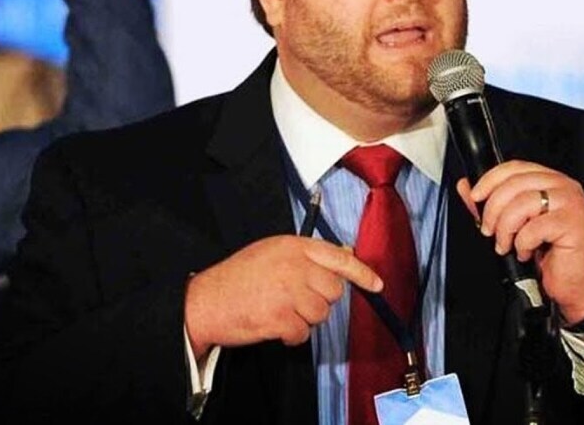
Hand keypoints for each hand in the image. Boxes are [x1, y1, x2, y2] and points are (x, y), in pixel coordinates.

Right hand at [184, 236, 383, 356]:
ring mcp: (288, 292)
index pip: (339, 258)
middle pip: (333, 291)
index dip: (362, 273)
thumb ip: (307, 255)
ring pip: (321, 314)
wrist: (206, 301)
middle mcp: (294, 266)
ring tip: (280, 311)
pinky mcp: (280, 318)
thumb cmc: (238, 277)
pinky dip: (291, 335)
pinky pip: (303, 334)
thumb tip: (345, 254)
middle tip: (296, 300)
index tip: (377, 284)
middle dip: (320, 300)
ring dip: (304, 319)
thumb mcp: (272, 253)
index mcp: (293, 246)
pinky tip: (274, 326)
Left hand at [457, 161, 583, 345]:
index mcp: (549, 181)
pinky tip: (526, 252)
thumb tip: (466, 186)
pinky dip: (523, 243)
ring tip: (507, 244)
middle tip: (489, 230)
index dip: (490, 179)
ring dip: (506, 228)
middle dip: (493, 209)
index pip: (514, 168)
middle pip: (515, 183)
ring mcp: (571, 203)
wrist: (577, 285)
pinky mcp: (574, 223)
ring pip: (522, 202)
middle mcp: (563, 186)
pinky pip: (534, 227)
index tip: (475, 196)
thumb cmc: (551, 256)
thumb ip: (491, 204)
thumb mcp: (514, 226)